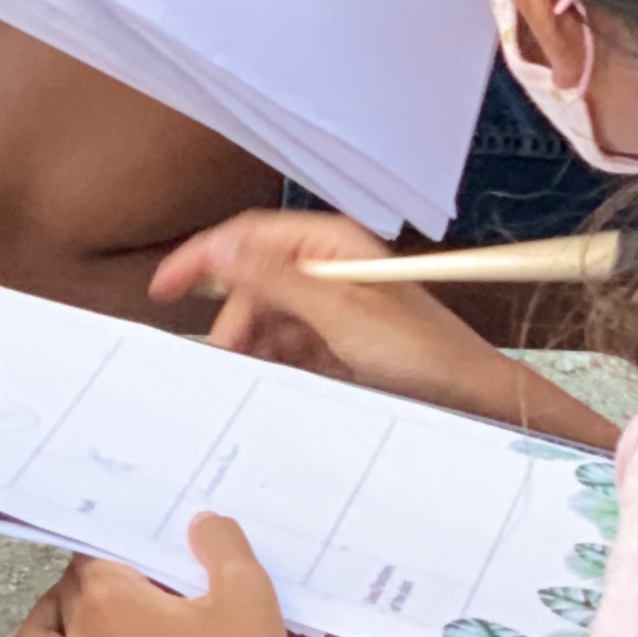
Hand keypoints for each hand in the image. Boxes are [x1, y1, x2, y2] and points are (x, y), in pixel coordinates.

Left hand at [10, 522, 305, 636]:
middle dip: (86, 585)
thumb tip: (199, 524)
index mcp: (112, 600)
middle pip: (65, 597)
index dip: (110, 552)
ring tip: (67, 621)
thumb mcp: (250, 594)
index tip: (132, 559)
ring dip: (44, 627)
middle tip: (120, 587)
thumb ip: (220, 544)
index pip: (90, 557)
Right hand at [149, 209, 512, 418]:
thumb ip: (275, 279)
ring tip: (248, 375)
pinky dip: (274, 362)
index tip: (165, 284)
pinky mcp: (338, 340)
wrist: (472, 399)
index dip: (202, 257)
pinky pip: (288, 346)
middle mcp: (326, 267)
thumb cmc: (421, 351)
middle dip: (233, 318)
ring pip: (268, 319)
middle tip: (222, 358)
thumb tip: (220, 251)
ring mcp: (332, 305)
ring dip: (253, 345)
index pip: (248, 237)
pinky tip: (272, 382)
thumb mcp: (338, 313)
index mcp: (328, 244)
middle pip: (253, 283)